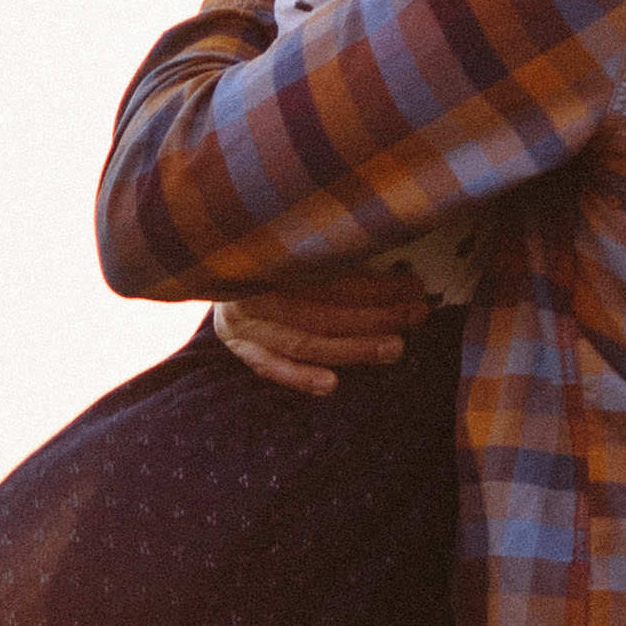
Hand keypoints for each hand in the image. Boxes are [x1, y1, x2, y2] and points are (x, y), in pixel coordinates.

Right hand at [212, 259, 432, 396]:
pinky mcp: (237, 343)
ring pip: (304, 340)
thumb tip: (398, 267)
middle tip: (415, 315)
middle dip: (376, 315)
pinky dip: (300, 378)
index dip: (376, 284)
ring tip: (393, 348)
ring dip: (353, 348)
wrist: (210, 253)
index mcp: (272, 251)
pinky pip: (270, 365)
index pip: (333, 275)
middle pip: (323, 308)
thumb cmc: (270, 248)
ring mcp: (242, 319)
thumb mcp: (295, 239)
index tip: (412, 286)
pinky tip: (330, 386)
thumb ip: (334, 252)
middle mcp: (254, 285)